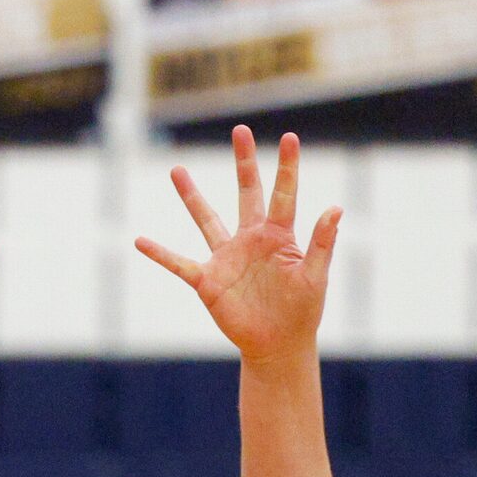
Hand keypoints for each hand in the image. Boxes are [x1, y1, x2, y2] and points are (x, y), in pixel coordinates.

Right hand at [135, 126, 339, 368]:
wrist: (278, 345)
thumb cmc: (302, 311)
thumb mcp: (314, 276)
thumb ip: (322, 242)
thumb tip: (336, 208)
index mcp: (279, 236)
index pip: (284, 194)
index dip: (287, 167)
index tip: (289, 137)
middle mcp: (251, 239)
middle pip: (246, 192)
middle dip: (243, 162)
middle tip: (240, 131)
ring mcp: (227, 257)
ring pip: (206, 219)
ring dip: (191, 196)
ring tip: (177, 170)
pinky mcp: (208, 280)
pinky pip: (179, 264)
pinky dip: (160, 254)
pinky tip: (140, 242)